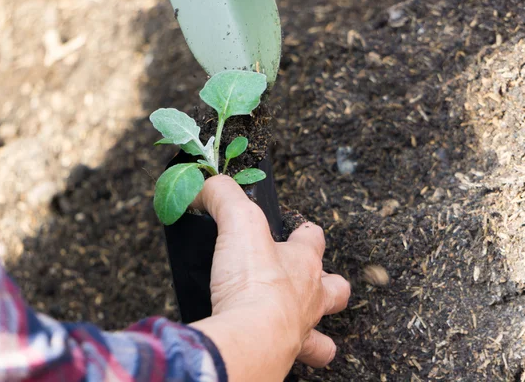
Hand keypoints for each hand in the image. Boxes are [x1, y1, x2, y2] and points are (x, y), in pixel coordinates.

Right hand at [191, 175, 349, 380]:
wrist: (252, 339)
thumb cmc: (254, 282)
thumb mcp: (238, 221)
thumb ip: (224, 196)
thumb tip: (208, 185)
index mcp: (303, 263)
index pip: (313, 238)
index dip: (306, 232)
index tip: (296, 229)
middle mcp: (309, 298)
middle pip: (336, 289)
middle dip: (331, 285)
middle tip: (311, 282)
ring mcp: (301, 331)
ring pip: (324, 336)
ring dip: (318, 331)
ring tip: (301, 326)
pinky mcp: (283, 357)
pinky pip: (298, 360)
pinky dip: (289, 355)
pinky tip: (274, 349)